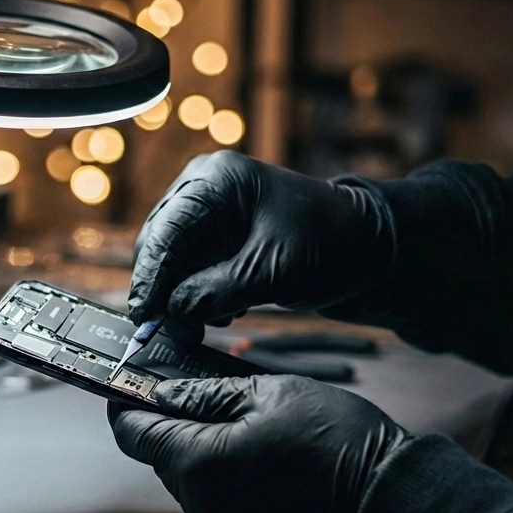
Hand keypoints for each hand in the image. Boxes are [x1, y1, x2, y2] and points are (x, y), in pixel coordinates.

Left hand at [108, 375, 408, 512]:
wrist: (391, 506)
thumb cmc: (340, 443)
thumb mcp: (272, 394)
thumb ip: (207, 395)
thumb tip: (164, 394)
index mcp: (199, 463)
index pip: (133, 434)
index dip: (127, 406)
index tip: (132, 387)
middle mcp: (202, 507)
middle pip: (165, 460)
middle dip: (177, 429)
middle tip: (208, 398)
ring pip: (195, 486)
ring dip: (208, 458)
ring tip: (253, 432)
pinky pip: (223, 510)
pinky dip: (233, 487)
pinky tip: (270, 468)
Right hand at [128, 151, 392, 325]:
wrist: (369, 248)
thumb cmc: (329, 245)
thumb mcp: (269, 273)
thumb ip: (214, 293)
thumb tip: (170, 314)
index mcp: (216, 180)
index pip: (166, 230)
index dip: (150, 276)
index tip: (143, 315)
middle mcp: (204, 189)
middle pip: (159, 244)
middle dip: (161, 289)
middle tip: (163, 332)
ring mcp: (210, 213)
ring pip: (172, 262)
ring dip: (180, 297)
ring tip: (197, 329)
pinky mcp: (219, 237)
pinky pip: (192, 269)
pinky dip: (198, 295)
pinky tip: (219, 315)